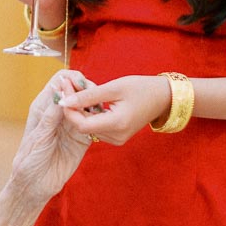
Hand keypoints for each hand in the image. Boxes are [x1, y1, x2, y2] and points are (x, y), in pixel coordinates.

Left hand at [8, 69, 101, 203]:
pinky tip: (102, 119)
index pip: (58, 82)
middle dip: (85, 89)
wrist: (35, 186)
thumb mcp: (38, 137)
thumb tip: (61, 95)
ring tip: (99, 106)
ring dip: (94, 103)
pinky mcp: (82, 138)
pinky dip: (98, 119)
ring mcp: (71, 124)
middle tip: (94, 94)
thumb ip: (50, 117)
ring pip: (86, 105)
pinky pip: (93, 123)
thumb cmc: (29, 161)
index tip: (79, 84)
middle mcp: (58, 113)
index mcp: (43, 107)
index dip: (70, 80)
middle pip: (76, 91)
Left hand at [54, 74, 172, 144]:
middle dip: (72, 107)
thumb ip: (88, 96)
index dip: (68, 109)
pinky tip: (89, 101)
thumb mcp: (113, 88)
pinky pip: (96, 128)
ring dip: (80, 110)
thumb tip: (64, 101)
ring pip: (88, 128)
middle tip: (66, 86)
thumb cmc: (140, 88)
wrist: (163, 98)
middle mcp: (116, 136)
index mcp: (117, 124)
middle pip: (82, 126)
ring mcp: (117, 139)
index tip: (62, 90)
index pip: (81, 124)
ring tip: (77, 90)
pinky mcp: (117, 138)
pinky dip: (89, 115)